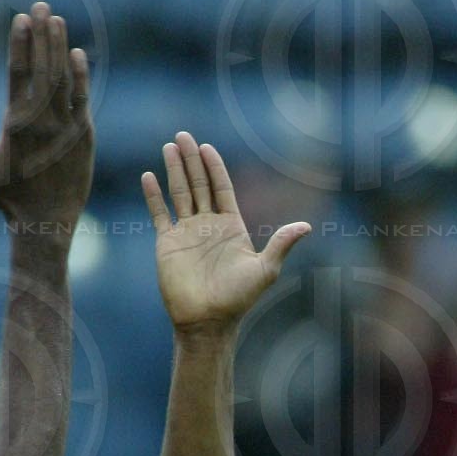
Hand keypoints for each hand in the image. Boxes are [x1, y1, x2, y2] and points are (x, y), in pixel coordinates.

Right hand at [0, 2, 94, 231]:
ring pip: (63, 79)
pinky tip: (78, 54)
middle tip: (41, 6)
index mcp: (13, 124)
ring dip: (60, 47)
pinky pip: (82, 100)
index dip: (19, 43)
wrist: (46, 223)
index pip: (16, 74)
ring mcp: (65, 128)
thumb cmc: (9, 199)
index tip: (21, 18)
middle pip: (42, 68)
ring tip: (57, 20)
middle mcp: (41, 122)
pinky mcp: (84, 137)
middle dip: (41, 35)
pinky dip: (81, 77)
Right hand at [143, 131, 310, 332]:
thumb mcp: (265, 269)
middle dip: (191, 159)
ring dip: (174, 170)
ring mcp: (187, 232)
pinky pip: (159, 213)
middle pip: (198, 184)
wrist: (208, 320)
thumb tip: (307, 227)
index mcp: (231, 226)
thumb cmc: (238, 298)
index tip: (207, 146)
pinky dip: (153, 195)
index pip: (221, 188)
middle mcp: (208, 225)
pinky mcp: (167, 243)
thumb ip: (282, 244)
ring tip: (168, 146)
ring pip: (179, 193)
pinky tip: (149, 176)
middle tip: (182, 135)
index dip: (214, 166)